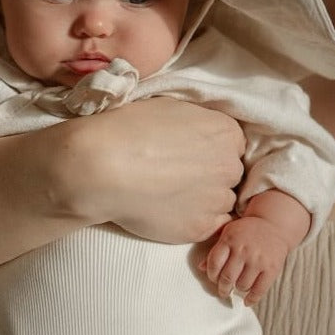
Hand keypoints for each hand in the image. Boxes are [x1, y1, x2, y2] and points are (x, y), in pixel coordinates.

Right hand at [55, 97, 244, 243]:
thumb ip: (196, 122)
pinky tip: (169, 209)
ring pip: (221, 201)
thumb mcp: (169, 107)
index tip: (190, 153)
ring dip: (203, 199)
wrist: (103, 166)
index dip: (210, 149)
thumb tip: (197, 135)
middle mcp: (229, 165)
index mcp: (225, 132)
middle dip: (210, 173)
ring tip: (170, 194)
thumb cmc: (129, 129)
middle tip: (177, 174)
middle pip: (229, 172)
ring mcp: (217, 199)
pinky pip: (210, 225)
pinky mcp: (201, 227)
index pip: (231, 144)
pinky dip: (194, 219)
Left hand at [199, 216, 289, 305]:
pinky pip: (259, 290)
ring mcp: (258, 260)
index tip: (213, 278)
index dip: (211, 275)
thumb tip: (201, 268)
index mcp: (230, 240)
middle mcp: (243, 250)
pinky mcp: (272, 268)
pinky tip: (246, 301)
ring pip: (242, 285)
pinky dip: (251, 299)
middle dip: (222, 287)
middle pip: (227, 277)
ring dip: (238, 289)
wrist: (273, 224)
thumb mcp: (228, 233)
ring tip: (238, 286)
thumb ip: (215, 250)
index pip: (214, 263)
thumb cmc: (247, 230)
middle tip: (223, 290)